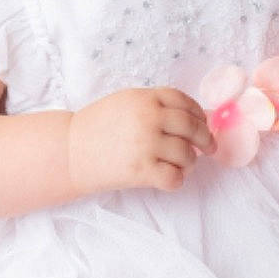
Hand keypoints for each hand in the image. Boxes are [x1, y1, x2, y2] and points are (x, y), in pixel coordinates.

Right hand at [67, 87, 214, 193]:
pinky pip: (174, 178)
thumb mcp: (126, 102)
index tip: (202, 123)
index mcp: (145, 98)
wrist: (70, 150)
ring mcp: (146, 144)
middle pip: (192, 127)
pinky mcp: (141, 170)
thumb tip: (198, 115)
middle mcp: (149, 118)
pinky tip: (168, 177)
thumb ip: (156, 104)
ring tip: (181, 164)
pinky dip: (177, 180)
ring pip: (187, 154)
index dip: (198, 114)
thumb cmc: (97, 126)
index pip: (185, 102)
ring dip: (189, 162)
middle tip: (209, 148)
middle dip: (205, 139)